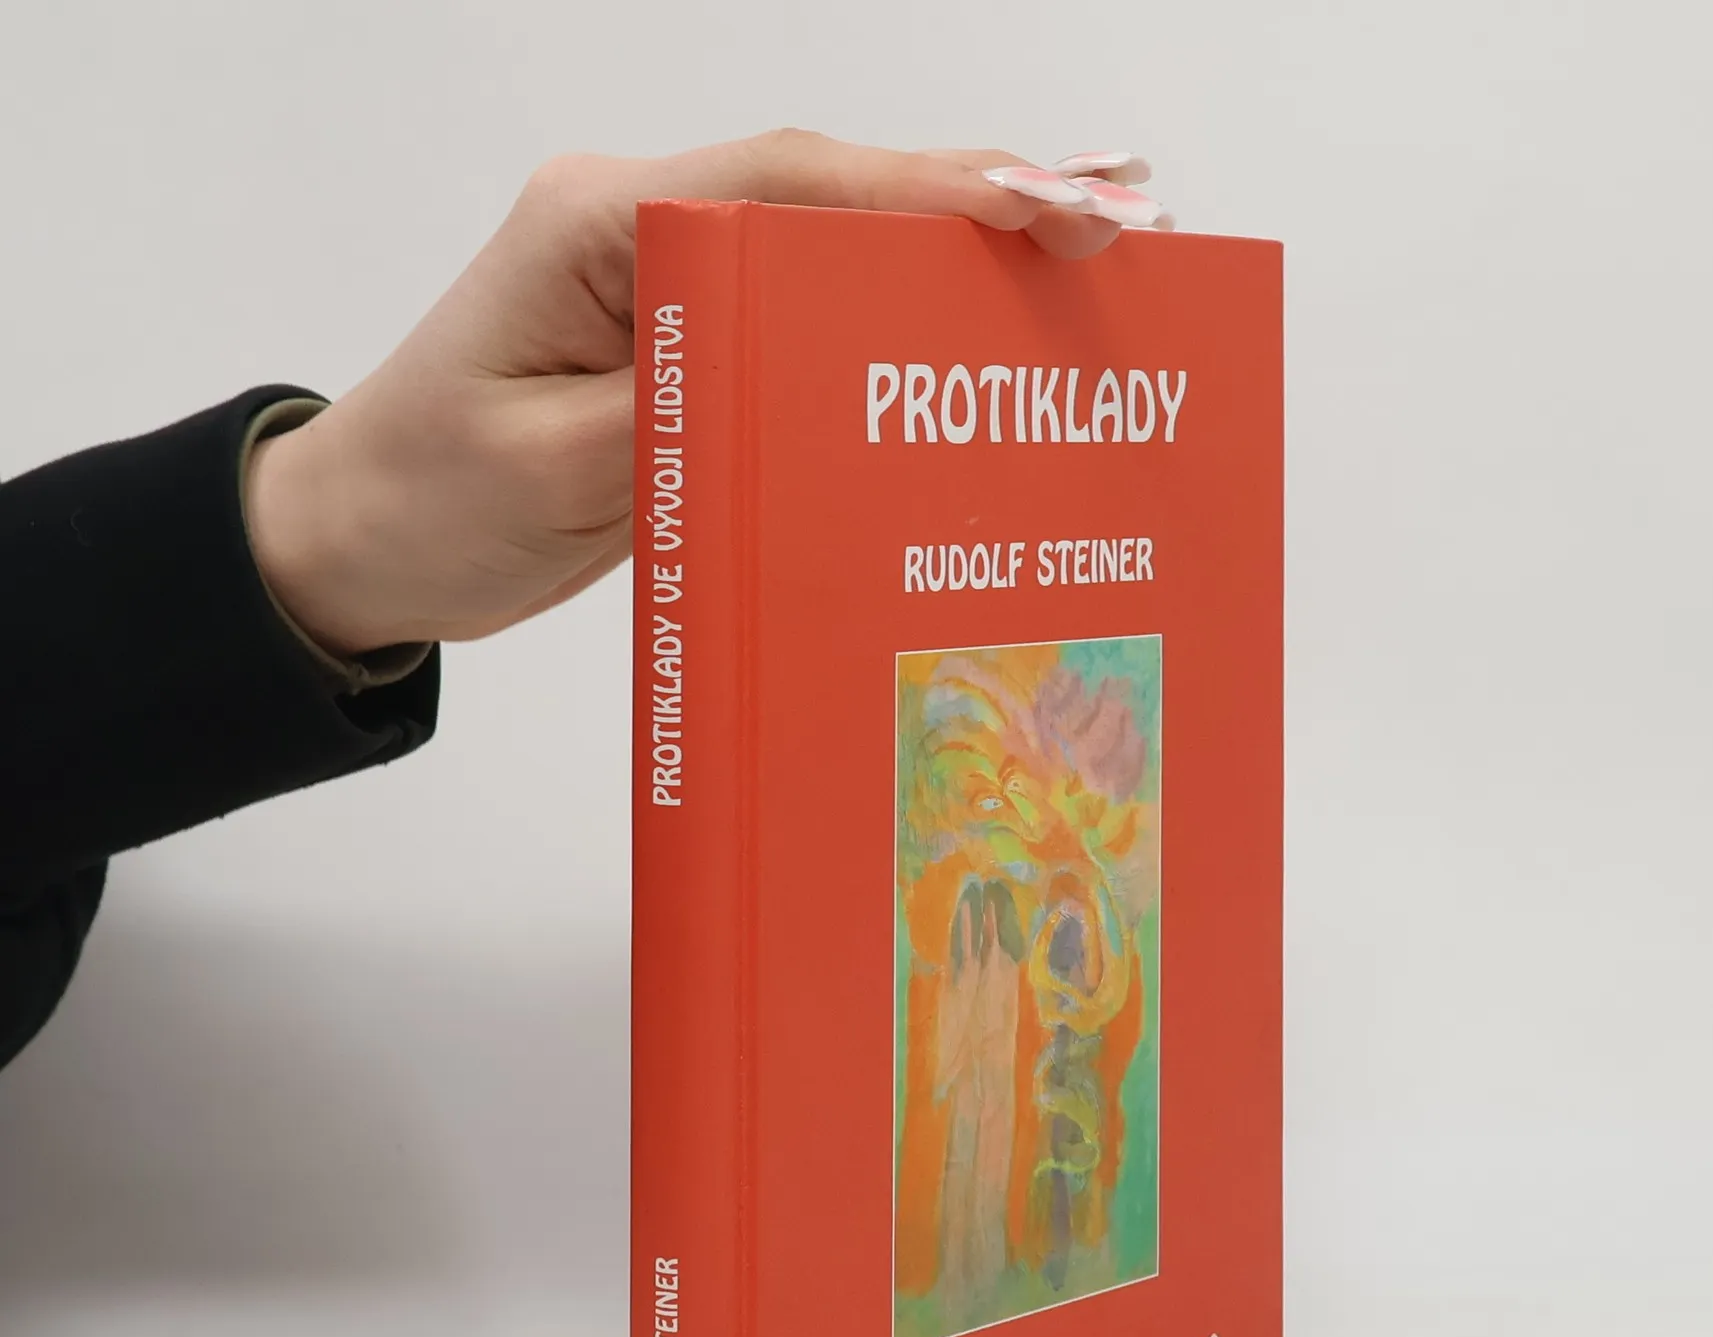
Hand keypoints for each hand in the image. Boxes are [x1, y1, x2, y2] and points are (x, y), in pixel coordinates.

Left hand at [244, 131, 1164, 658]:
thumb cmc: (423, 500)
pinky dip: (900, 329)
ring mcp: (673, 290)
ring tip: (1088, 276)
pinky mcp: (691, 352)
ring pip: (836, 253)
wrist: (361, 541)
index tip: (1046, 215)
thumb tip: (817, 380)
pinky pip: (811, 324)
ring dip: (955, 264)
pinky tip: (980, 346)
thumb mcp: (547, 470)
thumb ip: (680, 414)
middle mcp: (646, 234)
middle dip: (978, 211)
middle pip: (835, 198)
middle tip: (1119, 236)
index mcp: (600, 228)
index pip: (786, 186)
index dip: (926, 194)